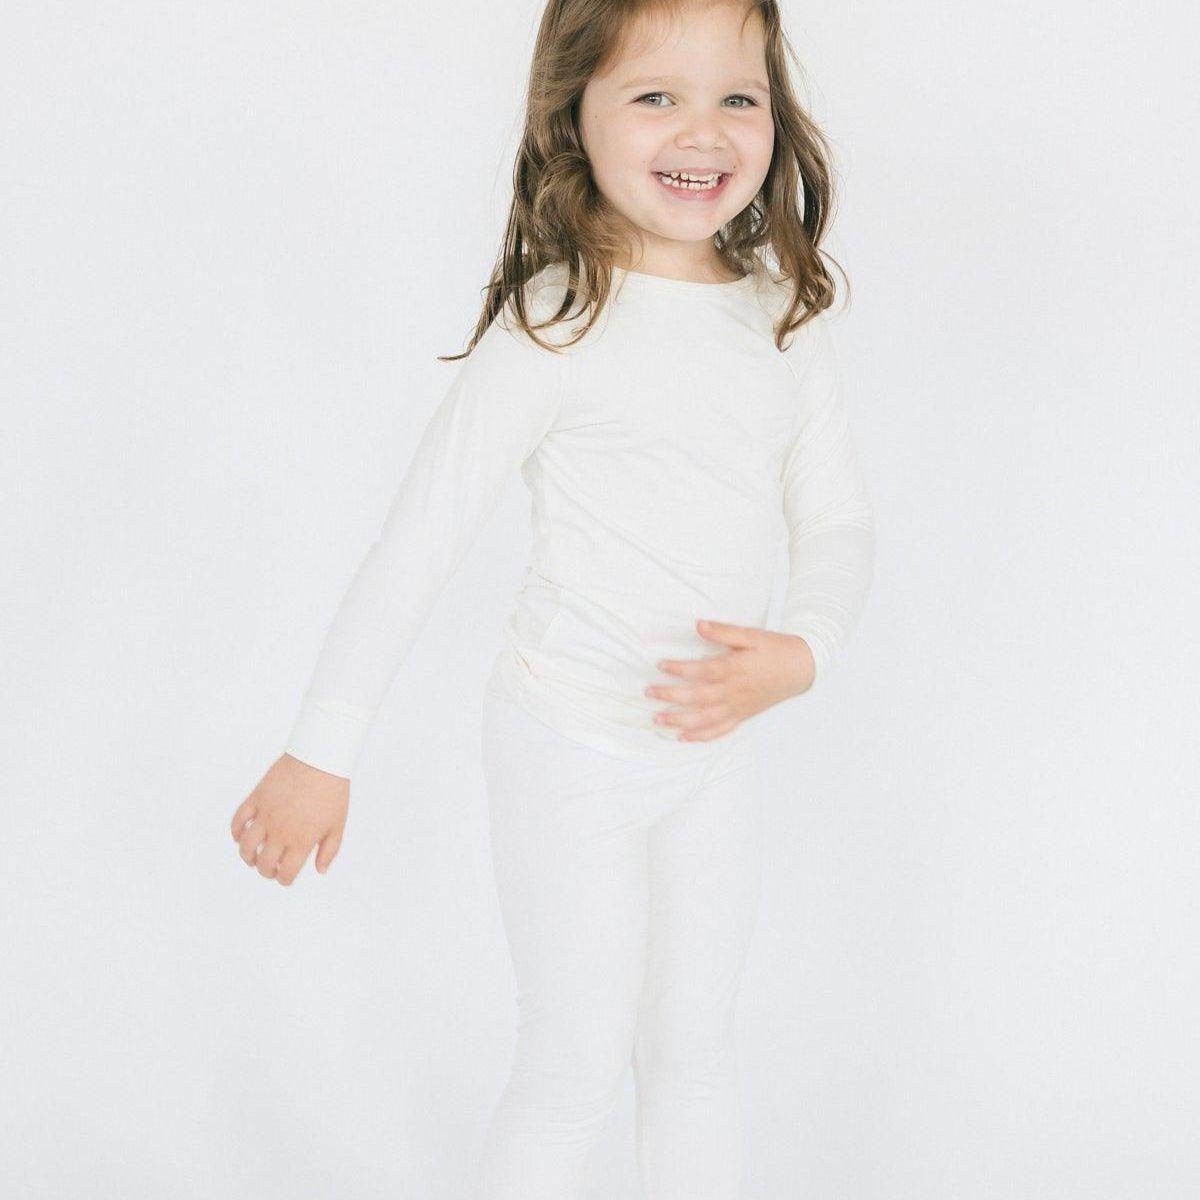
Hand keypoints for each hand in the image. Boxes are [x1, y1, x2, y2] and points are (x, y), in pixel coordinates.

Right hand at [230, 753, 349, 884]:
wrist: (320, 759)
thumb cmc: (332, 791)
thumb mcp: (337, 824)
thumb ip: (329, 850)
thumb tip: (320, 870)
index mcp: (301, 840)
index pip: (285, 873)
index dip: (283, 880)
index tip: (284, 876)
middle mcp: (281, 831)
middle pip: (263, 863)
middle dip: (265, 871)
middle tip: (269, 869)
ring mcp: (266, 815)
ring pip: (245, 846)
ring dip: (246, 856)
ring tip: (252, 857)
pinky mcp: (257, 798)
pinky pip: (237, 820)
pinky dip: (235, 832)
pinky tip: (240, 836)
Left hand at [645, 618, 815, 741]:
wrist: (802, 668)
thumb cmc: (774, 649)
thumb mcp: (752, 634)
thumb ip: (724, 631)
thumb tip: (698, 624)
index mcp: (736, 669)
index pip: (703, 671)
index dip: (681, 669)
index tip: (660, 664)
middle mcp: (735, 691)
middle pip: (699, 697)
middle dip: (672, 696)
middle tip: (649, 692)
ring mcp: (738, 707)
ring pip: (706, 718)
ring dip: (680, 720)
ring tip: (657, 719)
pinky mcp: (742, 716)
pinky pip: (720, 731)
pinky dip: (701, 736)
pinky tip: (682, 738)